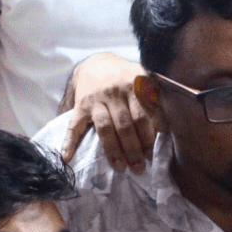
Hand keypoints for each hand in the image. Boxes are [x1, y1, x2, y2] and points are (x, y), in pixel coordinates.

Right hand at [60, 52, 157, 170]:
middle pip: (126, 125)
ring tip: (121, 168)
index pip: (144, 115)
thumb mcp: (143, 79)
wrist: (96, 63)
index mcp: (133, 86)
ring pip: (105, 128)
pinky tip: (67, 156)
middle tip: (140, 168)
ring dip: (113, 151)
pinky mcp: (80, 106)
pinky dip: (69, 142)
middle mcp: (114, 92)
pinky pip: (74, 126)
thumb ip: (155, 99)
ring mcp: (96, 100)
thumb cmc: (125, 78)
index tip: (154, 153)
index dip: (149, 136)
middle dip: (134, 149)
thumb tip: (165, 129)